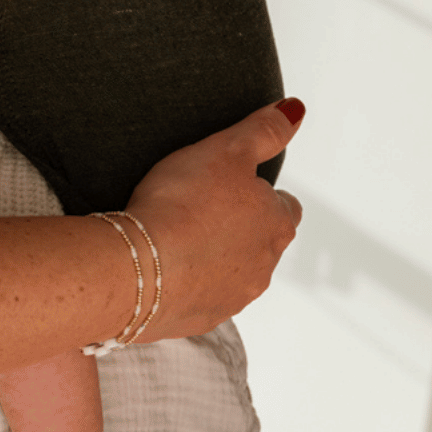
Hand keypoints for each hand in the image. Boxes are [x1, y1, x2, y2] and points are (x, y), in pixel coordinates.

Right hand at [122, 99, 305, 338]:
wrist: (138, 269)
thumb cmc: (182, 206)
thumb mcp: (228, 149)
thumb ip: (265, 130)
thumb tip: (294, 112)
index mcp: (276, 225)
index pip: (286, 206)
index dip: (262, 192)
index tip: (239, 185)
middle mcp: (263, 267)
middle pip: (262, 242)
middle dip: (240, 226)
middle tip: (206, 205)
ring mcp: (232, 298)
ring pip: (234, 271)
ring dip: (215, 255)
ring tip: (181, 233)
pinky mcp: (199, 318)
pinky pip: (201, 296)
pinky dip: (189, 281)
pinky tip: (165, 263)